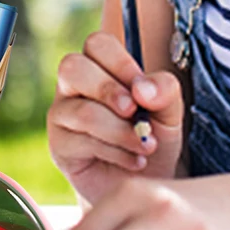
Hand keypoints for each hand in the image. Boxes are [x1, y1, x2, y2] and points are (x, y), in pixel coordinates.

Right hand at [47, 30, 184, 203]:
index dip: (120, 62)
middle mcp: (74, 86)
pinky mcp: (59, 146)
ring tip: (146, 146)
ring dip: (120, 131)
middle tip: (135, 111)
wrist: (148, 185)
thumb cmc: (154, 139)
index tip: (143, 90)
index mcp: (99, 67)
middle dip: (108, 89)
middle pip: (72, 67)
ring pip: (82, 111)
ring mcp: (62, 115)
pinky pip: (82, 142)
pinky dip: (117, 152)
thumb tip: (142, 88)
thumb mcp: (170, 113)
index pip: (96, 44)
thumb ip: (164, 92)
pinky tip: (134, 161)